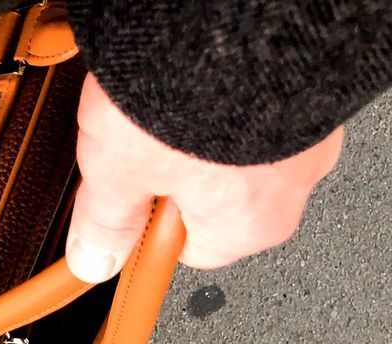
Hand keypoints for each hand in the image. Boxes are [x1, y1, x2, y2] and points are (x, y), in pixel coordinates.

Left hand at [66, 73, 344, 282]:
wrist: (245, 12)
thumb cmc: (191, 95)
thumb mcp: (118, 173)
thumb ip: (107, 223)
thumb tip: (95, 259)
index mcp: (252, 225)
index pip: (190, 251)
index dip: (147, 229)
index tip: (120, 208)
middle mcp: (294, 184)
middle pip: (211, 198)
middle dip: (169, 175)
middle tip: (134, 147)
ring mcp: (309, 128)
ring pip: (231, 147)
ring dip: (192, 130)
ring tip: (158, 103)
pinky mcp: (308, 82)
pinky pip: (254, 102)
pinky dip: (221, 93)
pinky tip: (190, 75)